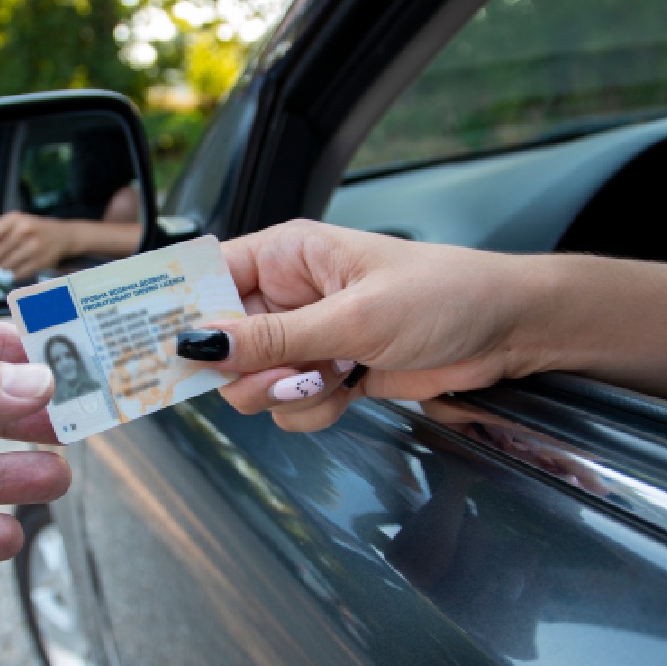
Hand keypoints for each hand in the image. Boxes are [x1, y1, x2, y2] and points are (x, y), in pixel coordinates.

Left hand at [0, 212, 73, 279]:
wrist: (63, 236)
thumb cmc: (34, 228)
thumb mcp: (18, 220)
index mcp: (16, 219)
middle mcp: (25, 232)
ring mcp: (33, 248)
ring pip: (4, 266)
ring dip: (3, 266)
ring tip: (10, 260)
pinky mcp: (40, 263)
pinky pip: (17, 274)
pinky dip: (15, 272)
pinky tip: (20, 265)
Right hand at [203, 220, 538, 431]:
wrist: (510, 333)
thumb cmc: (444, 297)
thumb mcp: (354, 316)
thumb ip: (274, 337)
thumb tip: (199, 344)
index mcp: (286, 255)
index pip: (206, 278)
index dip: (178, 311)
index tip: (156, 348)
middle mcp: (287, 294)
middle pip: (222, 343)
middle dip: (247, 371)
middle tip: (286, 376)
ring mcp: (307, 337)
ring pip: (252, 383)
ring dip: (286, 394)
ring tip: (333, 379)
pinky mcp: (328, 373)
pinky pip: (288, 405)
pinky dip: (312, 410)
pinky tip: (350, 391)